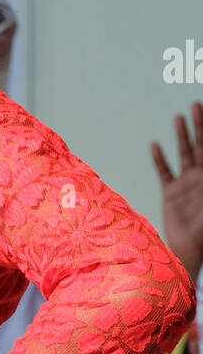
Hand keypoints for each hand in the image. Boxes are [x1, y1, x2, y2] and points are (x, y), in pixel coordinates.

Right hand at [151, 103, 202, 278]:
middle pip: (200, 145)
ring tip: (179, 117)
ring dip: (182, 135)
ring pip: (184, 154)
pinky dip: (160, 159)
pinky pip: (165, 172)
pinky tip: (155, 145)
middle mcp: (201, 177)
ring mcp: (186, 184)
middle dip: (200, 125)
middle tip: (197, 104)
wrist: (189, 249)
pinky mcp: (171, 193)